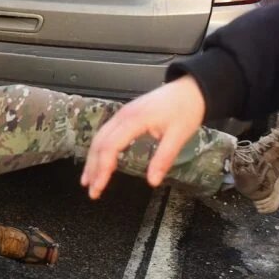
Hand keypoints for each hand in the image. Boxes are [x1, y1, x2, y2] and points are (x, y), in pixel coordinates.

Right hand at [80, 75, 206, 199]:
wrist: (190, 88)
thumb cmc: (186, 109)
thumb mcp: (179, 135)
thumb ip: (163, 158)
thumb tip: (152, 181)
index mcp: (134, 120)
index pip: (110, 147)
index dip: (103, 168)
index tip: (99, 186)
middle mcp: (122, 116)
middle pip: (99, 144)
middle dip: (92, 168)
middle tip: (92, 190)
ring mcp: (121, 115)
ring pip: (99, 138)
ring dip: (91, 160)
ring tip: (88, 180)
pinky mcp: (124, 116)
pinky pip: (105, 134)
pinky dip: (98, 150)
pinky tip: (97, 161)